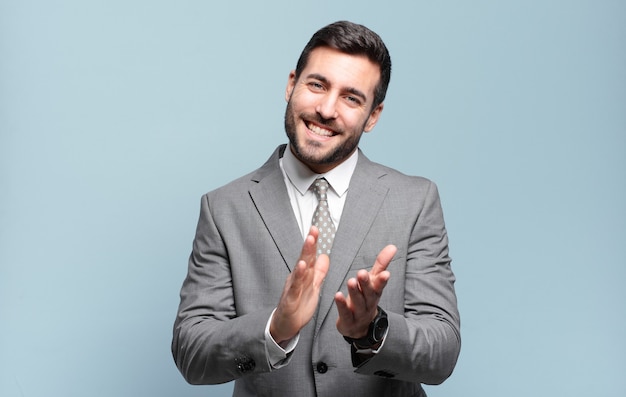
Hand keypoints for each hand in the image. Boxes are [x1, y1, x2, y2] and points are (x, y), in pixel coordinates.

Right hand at [270, 226, 329, 345]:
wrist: (286, 324)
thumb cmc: (299, 305)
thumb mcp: (313, 286)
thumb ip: (319, 271)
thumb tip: (325, 256)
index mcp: (304, 275)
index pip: (310, 256)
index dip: (313, 243)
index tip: (317, 229)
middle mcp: (297, 278)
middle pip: (304, 258)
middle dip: (309, 243)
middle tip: (314, 229)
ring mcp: (293, 287)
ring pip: (300, 268)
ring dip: (304, 254)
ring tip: (309, 241)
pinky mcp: (291, 298)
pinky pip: (295, 285)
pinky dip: (298, 275)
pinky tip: (301, 266)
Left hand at [334, 244, 396, 338]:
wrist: (360, 327)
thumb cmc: (366, 298)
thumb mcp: (374, 281)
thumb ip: (381, 264)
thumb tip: (392, 246)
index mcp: (375, 292)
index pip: (380, 285)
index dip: (382, 280)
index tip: (385, 274)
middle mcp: (369, 302)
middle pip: (369, 293)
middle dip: (366, 283)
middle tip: (362, 273)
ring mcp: (359, 313)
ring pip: (358, 303)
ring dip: (354, 292)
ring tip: (350, 282)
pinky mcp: (348, 321)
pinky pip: (345, 313)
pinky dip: (341, 305)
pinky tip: (337, 295)